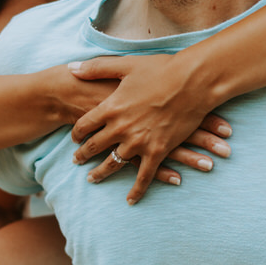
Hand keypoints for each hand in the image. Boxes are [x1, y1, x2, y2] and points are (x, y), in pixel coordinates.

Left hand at [69, 54, 230, 203]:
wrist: (193, 82)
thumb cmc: (161, 69)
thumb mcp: (125, 65)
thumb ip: (96, 68)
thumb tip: (71, 68)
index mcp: (111, 107)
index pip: (84, 125)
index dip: (76, 133)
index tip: (74, 138)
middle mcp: (121, 127)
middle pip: (93, 147)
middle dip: (82, 155)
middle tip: (75, 161)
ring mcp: (139, 142)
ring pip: (113, 164)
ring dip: (100, 173)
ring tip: (92, 179)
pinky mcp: (158, 151)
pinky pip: (143, 177)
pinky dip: (136, 191)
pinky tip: (130, 199)